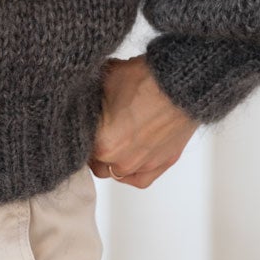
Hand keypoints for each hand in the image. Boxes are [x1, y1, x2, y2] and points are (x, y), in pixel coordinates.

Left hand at [89, 54, 200, 187]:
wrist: (180, 82)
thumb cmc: (145, 80)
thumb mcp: (104, 81)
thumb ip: (88, 99)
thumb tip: (79, 100)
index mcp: (102, 145)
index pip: (79, 149)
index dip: (80, 135)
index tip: (82, 125)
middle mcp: (122, 161)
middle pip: (97, 162)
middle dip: (95, 148)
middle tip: (98, 130)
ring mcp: (143, 165)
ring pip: (117, 172)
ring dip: (113, 160)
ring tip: (115, 139)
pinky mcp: (163, 162)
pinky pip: (139, 179)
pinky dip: (132, 172)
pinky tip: (127, 158)